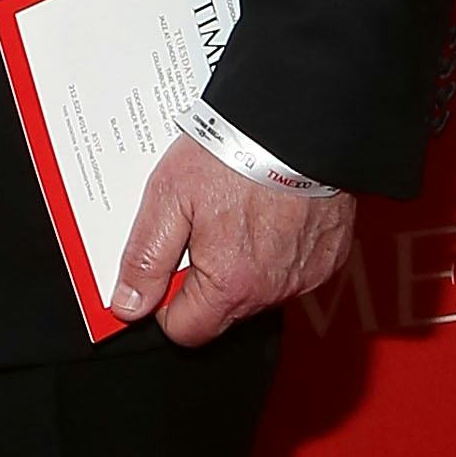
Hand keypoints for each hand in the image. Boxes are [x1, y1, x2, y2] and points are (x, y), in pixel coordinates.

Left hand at [110, 135, 356, 345]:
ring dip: (239, 263)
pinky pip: (289, 269)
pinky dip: (274, 249)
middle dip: (201, 279)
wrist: (297, 126)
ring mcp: (304, 276)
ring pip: (256, 289)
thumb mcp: (169, 198)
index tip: (160, 271)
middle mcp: (272, 291)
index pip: (185, 330)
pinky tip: (265, 211)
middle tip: (196, 226)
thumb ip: (146, 258)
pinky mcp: (326, 258)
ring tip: (233, 210)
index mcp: (230, 285)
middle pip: (220, 310)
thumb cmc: (235, 155)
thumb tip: (129, 304)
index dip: (163, 302)